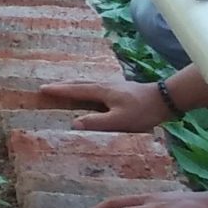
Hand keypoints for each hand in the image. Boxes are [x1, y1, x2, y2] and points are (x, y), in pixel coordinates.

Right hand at [38, 76, 171, 132]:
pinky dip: (85, 89)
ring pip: (88, 85)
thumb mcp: (120, 120)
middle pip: (79, 84)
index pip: (75, 90)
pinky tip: (88, 94)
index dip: (58, 90)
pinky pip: (95, 88)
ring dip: (73, 87)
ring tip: (63, 89)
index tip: (42, 89)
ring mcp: (112, 86)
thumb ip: (97, 122)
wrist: (165, 100)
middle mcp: (104, 85)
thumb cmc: (142, 111)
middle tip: (47, 88)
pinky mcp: (119, 90)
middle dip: (63, 86)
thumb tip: (74, 123)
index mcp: (101, 91)